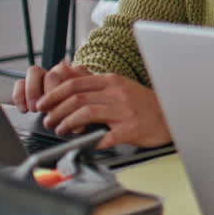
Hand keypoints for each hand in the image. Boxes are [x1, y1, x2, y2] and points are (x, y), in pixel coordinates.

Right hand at [13, 59, 82, 112]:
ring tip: (34, 109)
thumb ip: (82, 117)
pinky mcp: (30, 83)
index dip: (58, 95)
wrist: (76, 111)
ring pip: (34, 71)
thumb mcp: (84, 114)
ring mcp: (45, 75)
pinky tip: (23, 110)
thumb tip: (79, 128)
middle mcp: (61, 71)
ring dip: (32, 92)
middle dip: (47, 95)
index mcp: (77, 73)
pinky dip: (19, 95)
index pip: (67, 77)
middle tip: (45, 110)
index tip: (56, 111)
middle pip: (50, 75)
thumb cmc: (81, 112)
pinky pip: (20, 83)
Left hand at [33, 64, 171, 148]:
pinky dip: (89, 141)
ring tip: (60, 130)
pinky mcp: (130, 130)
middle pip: (77, 98)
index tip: (42, 103)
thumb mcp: (117, 85)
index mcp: (112, 81)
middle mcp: (117, 93)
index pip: (75, 83)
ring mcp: (124, 111)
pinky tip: (81, 143)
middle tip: (47, 120)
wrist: (170, 116)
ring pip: (86, 113)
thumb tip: (64, 70)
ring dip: (66, 123)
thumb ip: (91, 80)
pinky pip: (104, 136)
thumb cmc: (142, 103)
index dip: (53, 93)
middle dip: (56, 110)